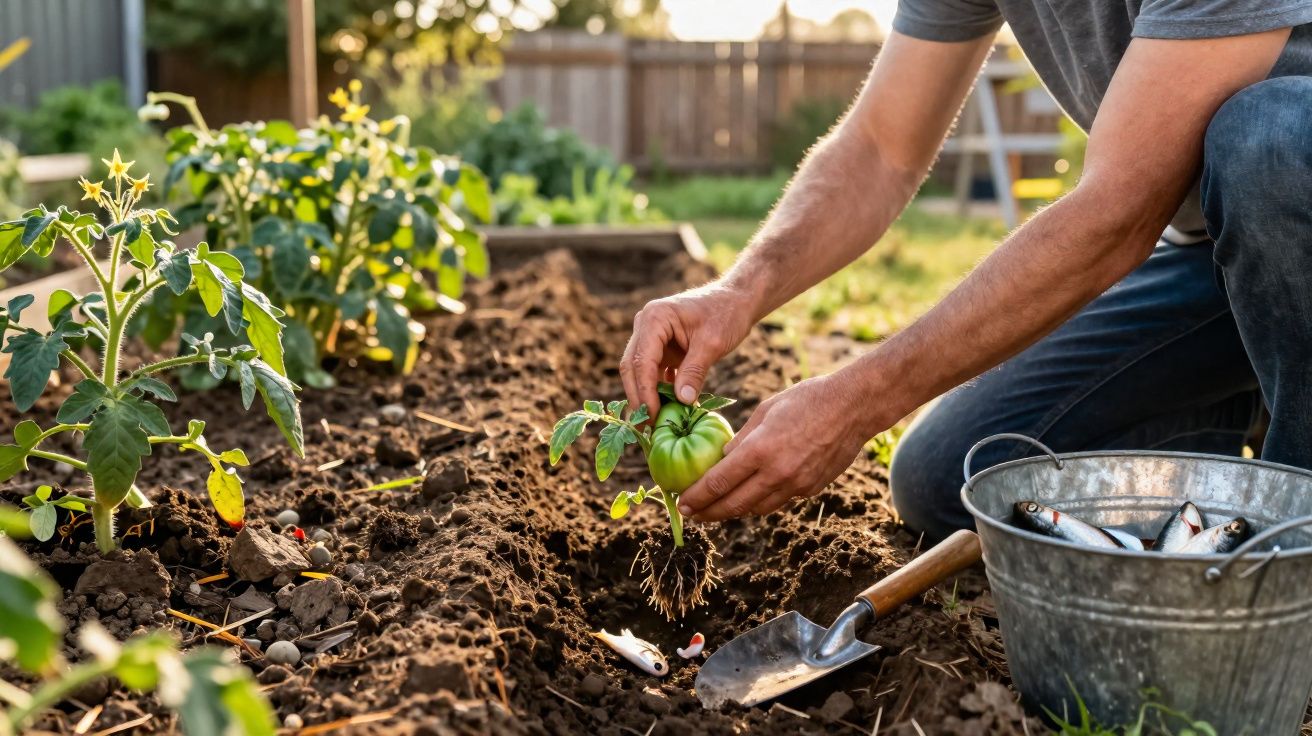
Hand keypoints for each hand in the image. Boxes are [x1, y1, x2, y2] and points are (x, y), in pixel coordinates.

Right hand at [620, 283, 755, 415]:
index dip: (645, 392)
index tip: (653, 418)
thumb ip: (694, 372)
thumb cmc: (726, 314)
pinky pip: (654, 373)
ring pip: (640, 373)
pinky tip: (667, 412)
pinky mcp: (661, 348)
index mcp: (654, 318)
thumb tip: (682, 403)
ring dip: (646, 398)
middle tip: (645, 429)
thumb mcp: (712, 344)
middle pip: (633, 368)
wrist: (736, 300)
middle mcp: (645, 325)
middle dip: (638, 399)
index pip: (642, 361)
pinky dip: (659, 392)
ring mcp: (651, 337)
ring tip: (654, 426)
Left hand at [677, 373, 878, 521]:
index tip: (681, 505)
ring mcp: (796, 485)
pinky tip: (748, 496)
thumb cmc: (807, 399)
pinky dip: (758, 502)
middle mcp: (777, 473)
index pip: (719, 482)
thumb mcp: (766, 410)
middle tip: (690, 515)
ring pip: (755, 509)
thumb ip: (742, 439)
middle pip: (733, 504)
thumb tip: (722, 459)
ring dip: (732, 511)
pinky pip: (777, 502)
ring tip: (715, 508)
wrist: (854, 407)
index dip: (696, 498)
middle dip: (708, 513)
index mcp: (760, 449)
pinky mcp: (810, 489)